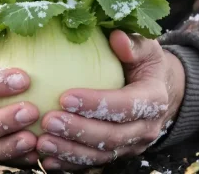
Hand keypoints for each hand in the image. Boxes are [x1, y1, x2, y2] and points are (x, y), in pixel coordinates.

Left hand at [35, 31, 185, 170]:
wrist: (156, 89)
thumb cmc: (142, 61)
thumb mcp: (145, 47)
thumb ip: (133, 43)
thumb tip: (116, 37)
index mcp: (154, 99)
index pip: (126, 106)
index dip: (97, 104)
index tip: (64, 97)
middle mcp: (145, 128)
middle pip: (112, 136)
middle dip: (79, 131)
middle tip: (48, 120)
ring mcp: (131, 145)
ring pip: (101, 155)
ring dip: (70, 151)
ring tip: (42, 142)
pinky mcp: (116, 154)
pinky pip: (92, 164)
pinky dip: (70, 164)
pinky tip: (46, 159)